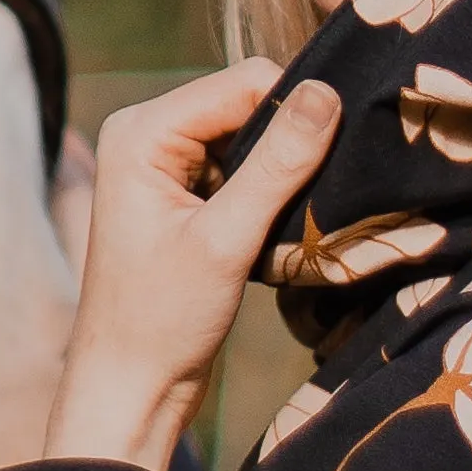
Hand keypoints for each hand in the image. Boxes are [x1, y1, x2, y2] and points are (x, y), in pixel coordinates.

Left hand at [39, 60, 339, 470]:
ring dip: (283, 168)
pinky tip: (281, 224)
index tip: (342, 149)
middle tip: (323, 189)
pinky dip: (270, 189)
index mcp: (140, 131)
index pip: (244, 83)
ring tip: (301, 212)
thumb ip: (277, 164)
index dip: (298, 107)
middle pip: (247, 103)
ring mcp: (163, 163)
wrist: (129, 387)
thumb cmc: (162, 320)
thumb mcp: (226, 239)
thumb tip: (326, 92)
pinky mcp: (182, 193)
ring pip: (251, 136)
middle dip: (290, 138)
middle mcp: (146, 133)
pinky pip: (242, 166)